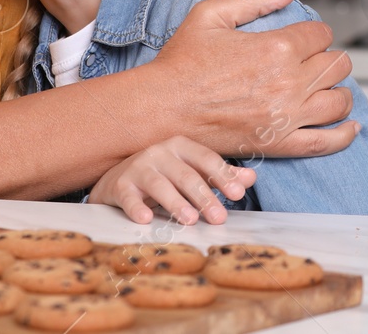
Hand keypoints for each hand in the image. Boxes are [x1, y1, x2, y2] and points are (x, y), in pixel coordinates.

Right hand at [89, 135, 255, 224]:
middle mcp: (159, 153)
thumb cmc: (163, 175)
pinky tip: (145, 218)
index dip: (222, 176)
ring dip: (175, 202)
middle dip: (204, 196)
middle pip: (186, 175)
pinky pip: (128, 197)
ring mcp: (138, 168)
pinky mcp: (119, 186)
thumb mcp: (191, 170)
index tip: (237, 194)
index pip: (206, 159)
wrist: (117, 178)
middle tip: (219, 218)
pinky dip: (136, 207)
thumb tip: (250, 178)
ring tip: (190, 220)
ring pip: (159, 184)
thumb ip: (219, 175)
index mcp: (181, 147)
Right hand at [148, 0, 358, 159]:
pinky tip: (349, 126)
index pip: (320, 35)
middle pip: (335, 66)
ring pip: (338, 101)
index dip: (316, 33)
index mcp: (275, 47)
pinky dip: (344, 134)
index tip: (306, 37)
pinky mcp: (279, 144)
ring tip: (326, 87)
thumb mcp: (211, 14)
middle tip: (315, 60)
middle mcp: (287, 82)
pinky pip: (326, 142)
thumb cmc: (182, 62)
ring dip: (338, 90)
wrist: (162, 108)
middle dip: (329, 58)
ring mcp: (286, 116)